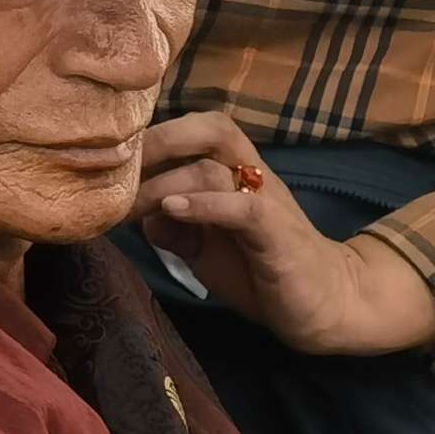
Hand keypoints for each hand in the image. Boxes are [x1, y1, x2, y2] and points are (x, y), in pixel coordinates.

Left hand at [136, 113, 434, 355]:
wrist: (326, 304)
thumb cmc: (264, 273)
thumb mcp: (205, 250)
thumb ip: (173, 228)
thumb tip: (136, 214)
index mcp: (236, 174)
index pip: (194, 133)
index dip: (152, 138)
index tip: (108, 158)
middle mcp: (253, 176)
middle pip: (211, 129)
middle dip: (160, 138)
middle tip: (115, 163)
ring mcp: (267, 201)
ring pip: (214, 170)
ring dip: (164, 184)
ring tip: (127, 204)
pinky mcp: (277, 232)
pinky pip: (242, 208)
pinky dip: (205, 205)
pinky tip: (172, 210)